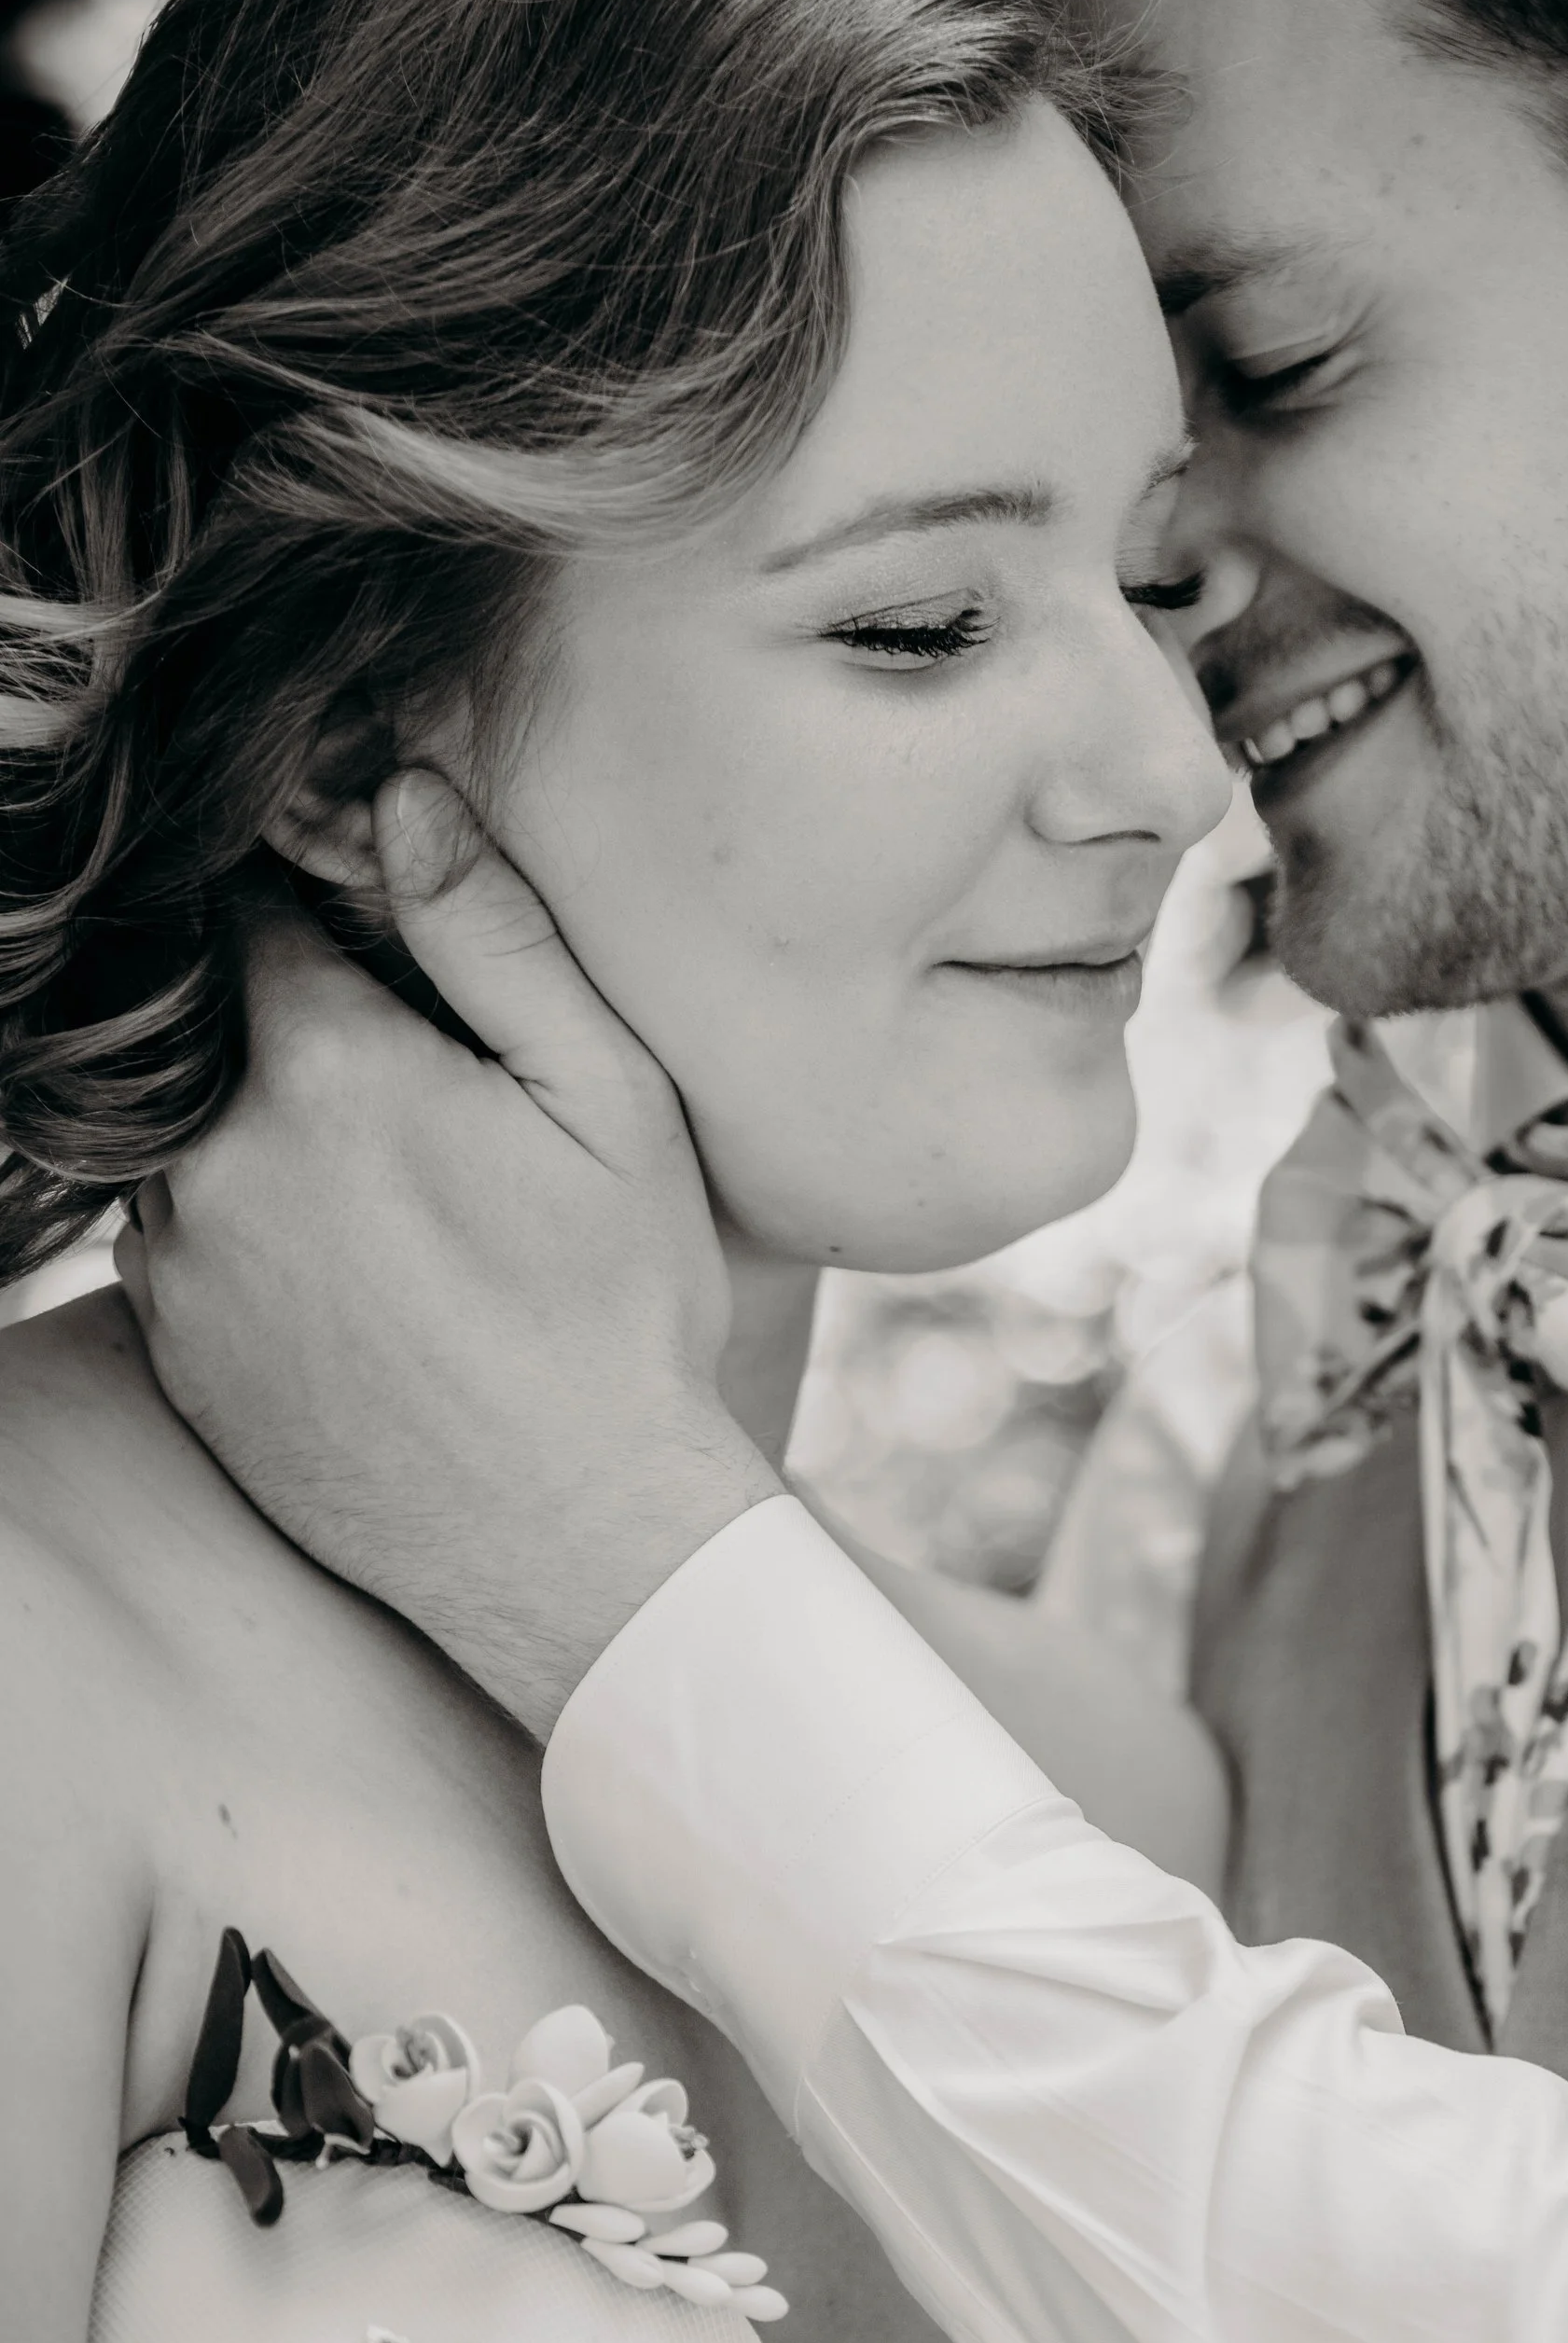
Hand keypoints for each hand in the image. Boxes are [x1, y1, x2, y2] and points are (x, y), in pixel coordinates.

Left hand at [123, 772, 776, 1737]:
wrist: (575, 1547)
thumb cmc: (619, 1322)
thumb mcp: (609, 1105)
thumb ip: (493, 935)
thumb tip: (396, 795)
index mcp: (324, 1070)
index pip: (260, 911)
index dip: (319, 905)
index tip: (377, 939)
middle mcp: (218, 1159)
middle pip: (217, 1024)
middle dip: (297, 1028)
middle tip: (415, 1097)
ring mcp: (180, 1264)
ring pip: (187, 1132)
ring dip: (260, 1131)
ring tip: (391, 1199)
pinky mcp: (173, 1351)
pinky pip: (175, 1239)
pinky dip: (242, 1230)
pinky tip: (352, 1276)